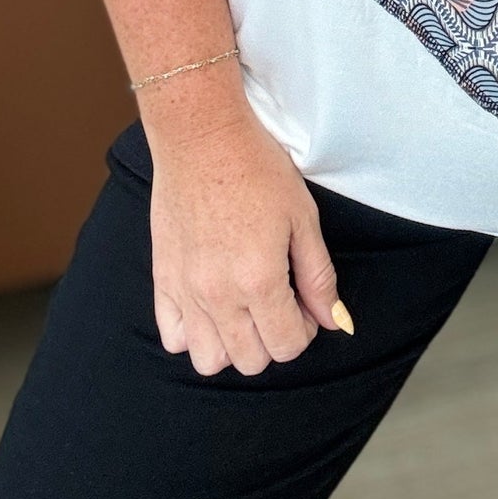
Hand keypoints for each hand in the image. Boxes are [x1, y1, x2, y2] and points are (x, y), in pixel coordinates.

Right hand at [146, 104, 349, 375]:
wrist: (202, 137)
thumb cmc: (256, 168)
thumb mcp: (303, 218)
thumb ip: (319, 277)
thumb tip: (335, 322)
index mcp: (259, 280)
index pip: (287, 347)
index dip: (304, 329)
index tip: (304, 302)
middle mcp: (219, 295)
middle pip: (251, 361)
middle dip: (273, 338)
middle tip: (279, 300)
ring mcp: (185, 291)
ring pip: (209, 360)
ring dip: (232, 344)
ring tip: (243, 307)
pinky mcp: (162, 280)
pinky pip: (172, 337)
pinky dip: (193, 333)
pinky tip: (211, 304)